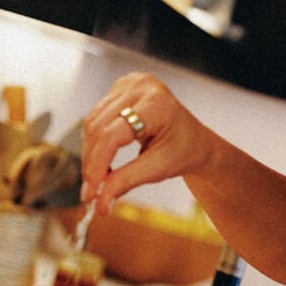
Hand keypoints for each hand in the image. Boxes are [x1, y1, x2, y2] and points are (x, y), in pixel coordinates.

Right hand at [80, 73, 213, 212]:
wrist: (195, 140)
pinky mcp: (119, 90)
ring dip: (90, 154)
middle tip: (90, 192)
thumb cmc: (185, 150)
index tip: (91, 192)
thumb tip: (100, 202)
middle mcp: (139, 86)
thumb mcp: (159, 168)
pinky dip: (94, 143)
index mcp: (155, 102)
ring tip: (97, 179)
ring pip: (92, 123)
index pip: (112, 134)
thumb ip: (126, 181)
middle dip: (91, 163)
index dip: (97, 164)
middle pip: (99, 128)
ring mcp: (128, 84)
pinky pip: (96, 118)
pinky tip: (100, 161)